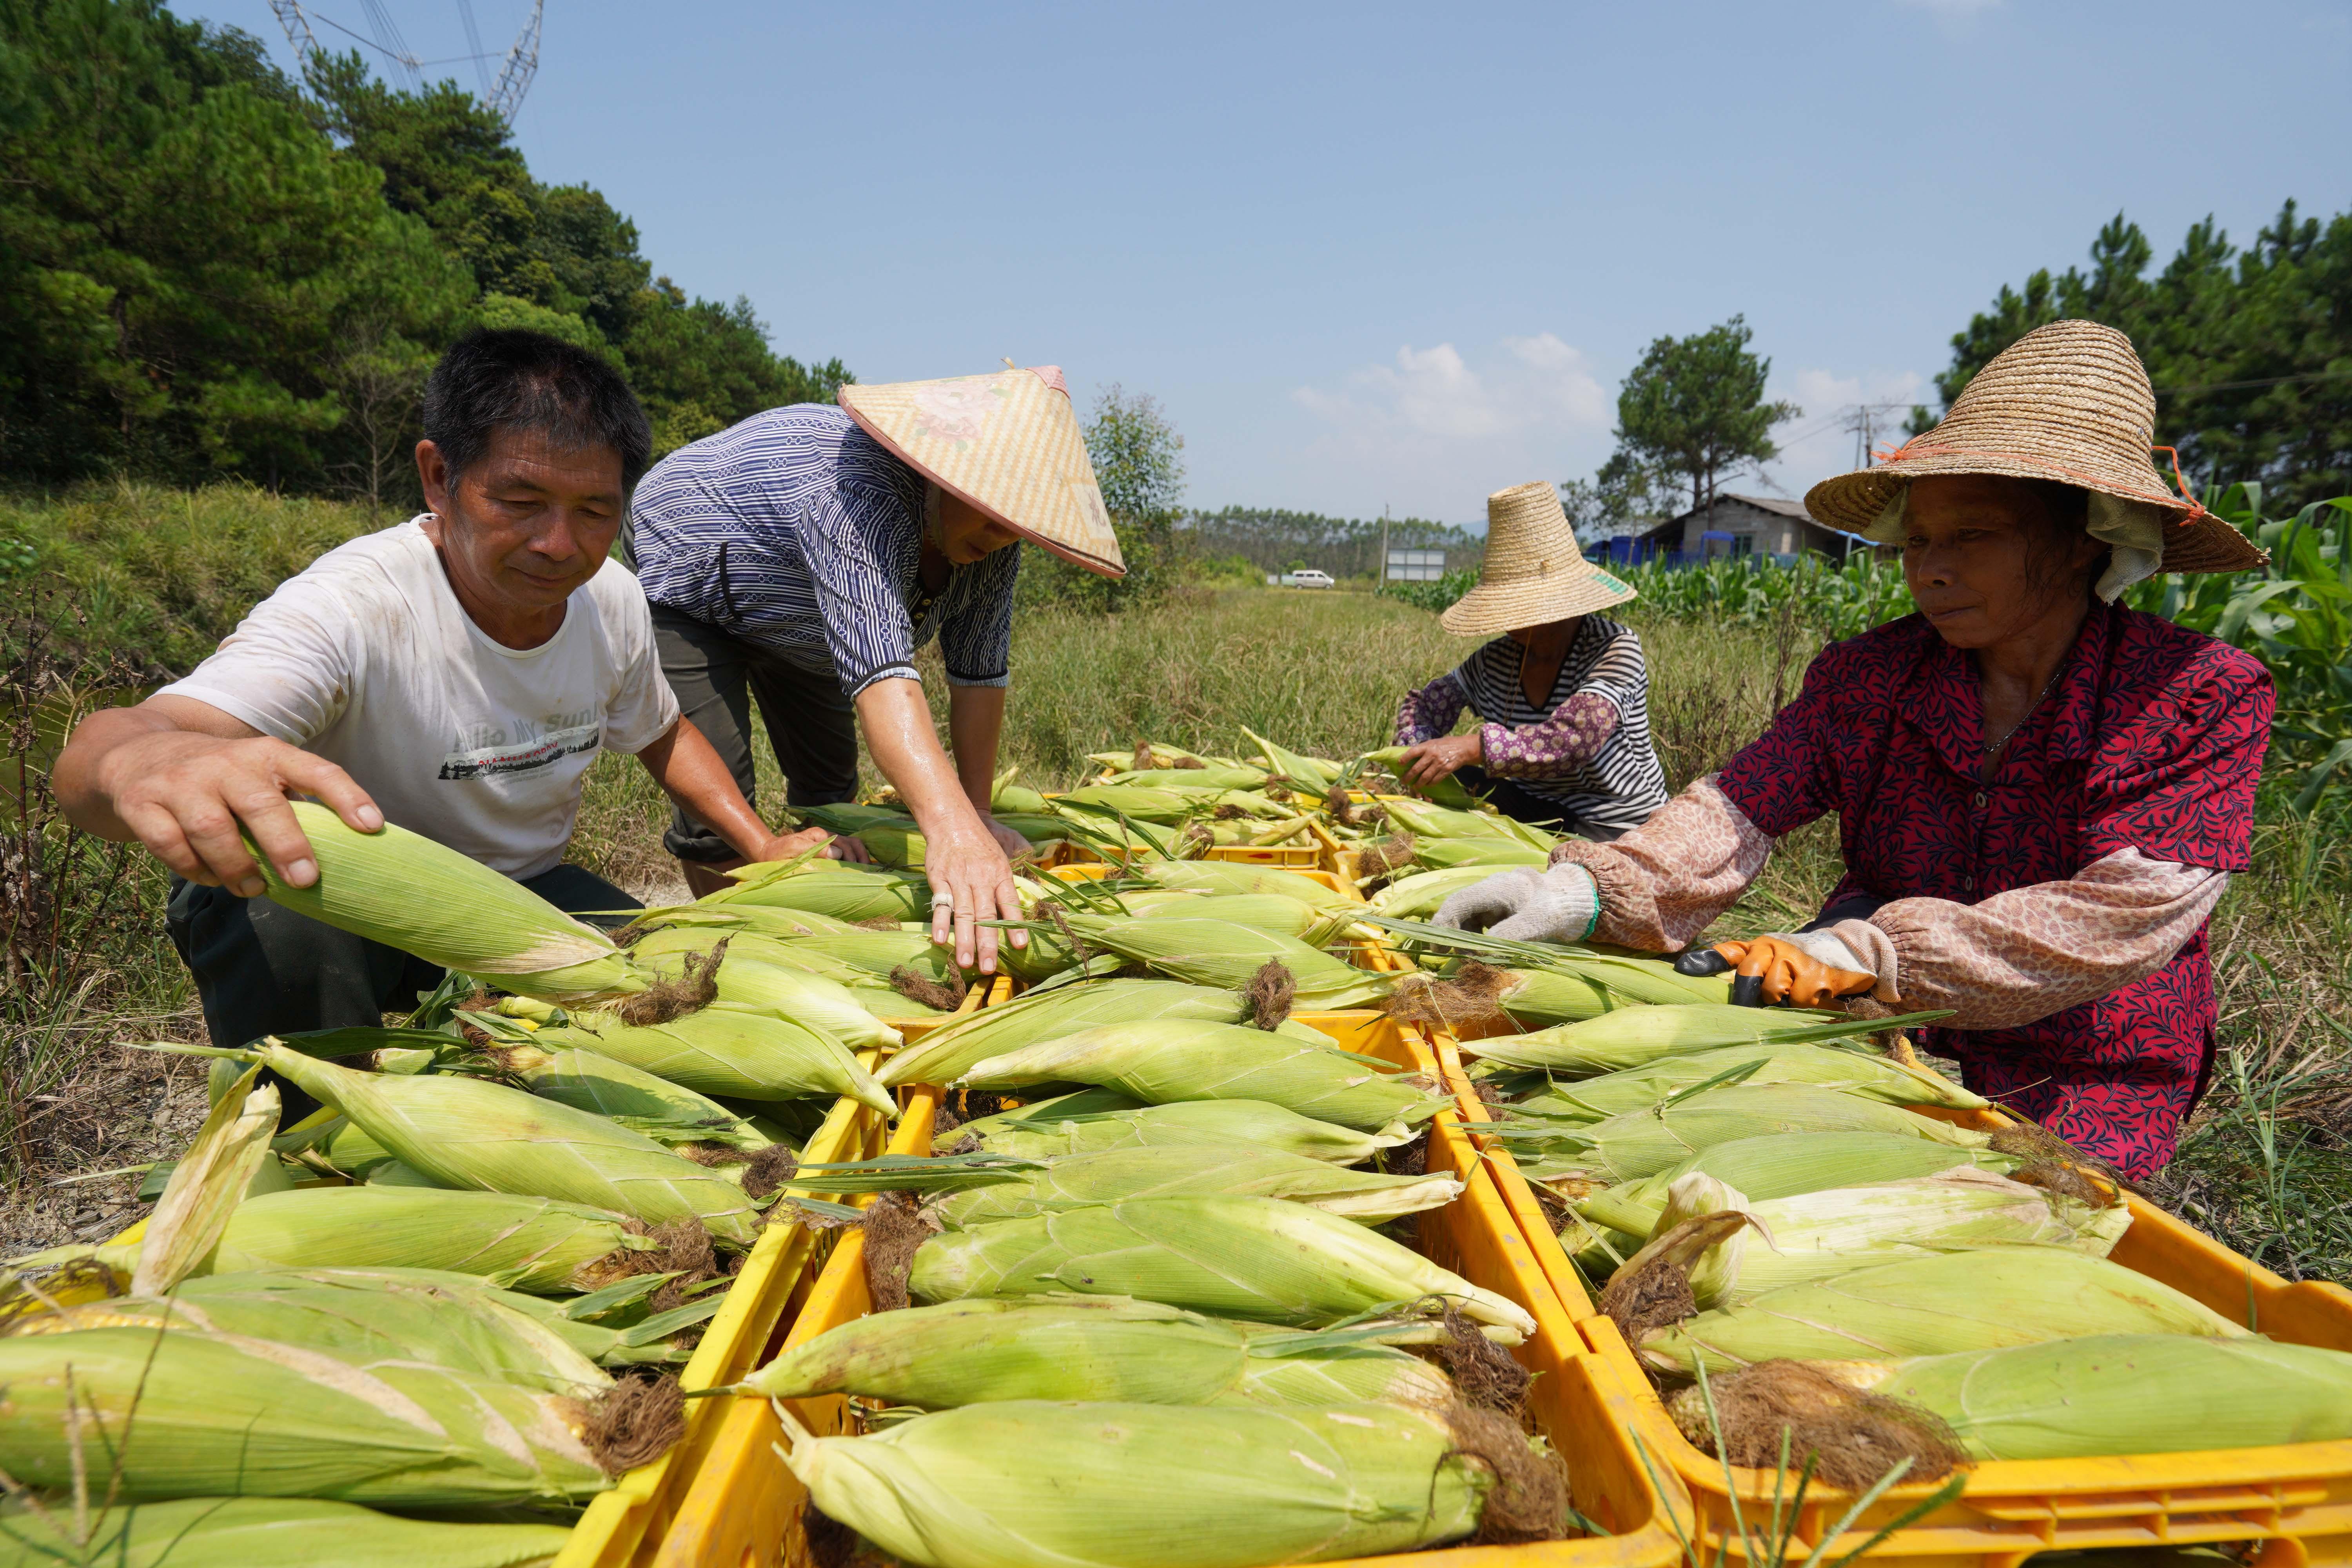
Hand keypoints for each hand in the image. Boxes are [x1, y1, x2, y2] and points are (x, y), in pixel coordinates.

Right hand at [96, 731, 381, 896]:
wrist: (134, 753)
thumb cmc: (219, 776)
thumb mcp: (257, 773)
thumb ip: (291, 803)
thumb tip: (339, 855)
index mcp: (266, 754)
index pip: (316, 770)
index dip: (347, 796)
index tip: (372, 826)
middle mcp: (226, 762)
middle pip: (261, 805)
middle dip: (286, 846)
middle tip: (305, 880)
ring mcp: (181, 781)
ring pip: (213, 830)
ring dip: (238, 867)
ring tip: (255, 889)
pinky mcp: (142, 803)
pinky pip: (171, 844)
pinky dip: (194, 869)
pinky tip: (211, 878)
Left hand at [751, 826, 866, 863]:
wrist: (768, 853)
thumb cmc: (779, 852)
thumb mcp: (794, 849)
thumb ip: (816, 850)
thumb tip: (838, 854)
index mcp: (822, 835)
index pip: (846, 843)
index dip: (853, 857)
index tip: (856, 871)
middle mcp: (827, 838)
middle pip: (853, 843)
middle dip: (862, 856)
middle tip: (867, 873)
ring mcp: (828, 845)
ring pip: (852, 847)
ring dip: (861, 858)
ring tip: (866, 873)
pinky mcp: (827, 853)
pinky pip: (846, 854)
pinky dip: (855, 860)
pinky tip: (858, 871)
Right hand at [922, 814, 1026, 973]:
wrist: (953, 822)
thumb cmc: (981, 846)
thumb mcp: (1002, 860)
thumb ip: (1007, 888)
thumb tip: (1020, 915)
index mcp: (1000, 875)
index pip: (1009, 903)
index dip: (1015, 925)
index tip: (1020, 946)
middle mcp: (981, 879)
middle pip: (985, 915)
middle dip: (987, 943)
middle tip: (988, 967)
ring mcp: (959, 880)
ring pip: (963, 914)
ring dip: (964, 940)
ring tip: (965, 963)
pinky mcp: (939, 879)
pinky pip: (941, 903)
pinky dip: (939, 922)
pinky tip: (940, 939)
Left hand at [1399, 732, 1481, 790]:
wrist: (1463, 748)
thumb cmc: (1446, 744)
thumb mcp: (1433, 742)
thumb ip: (1423, 749)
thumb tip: (1410, 756)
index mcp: (1427, 746)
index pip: (1412, 752)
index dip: (1404, 758)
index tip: (1399, 764)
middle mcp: (1432, 755)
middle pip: (1417, 768)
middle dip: (1408, 776)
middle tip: (1403, 781)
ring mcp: (1439, 763)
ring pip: (1425, 777)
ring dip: (1418, 783)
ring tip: (1414, 786)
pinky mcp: (1446, 770)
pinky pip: (1435, 780)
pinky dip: (1430, 784)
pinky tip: (1427, 785)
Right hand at [1434, 863, 1597, 942]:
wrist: (1570, 900)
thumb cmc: (1555, 909)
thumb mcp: (1537, 923)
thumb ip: (1510, 935)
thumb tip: (1481, 953)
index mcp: (1497, 888)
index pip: (1459, 902)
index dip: (1443, 923)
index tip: (1438, 947)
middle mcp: (1489, 889)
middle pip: (1457, 908)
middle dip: (1447, 932)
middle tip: (1444, 957)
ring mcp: (1491, 898)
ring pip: (1465, 916)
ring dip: (1461, 936)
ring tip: (1467, 958)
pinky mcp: (1495, 908)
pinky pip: (1475, 921)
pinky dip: (1472, 937)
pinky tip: (1480, 951)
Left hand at [1674, 931, 1876, 1007]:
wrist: (1843, 952)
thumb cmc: (1794, 964)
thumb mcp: (1765, 961)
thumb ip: (1735, 967)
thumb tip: (1691, 974)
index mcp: (1755, 947)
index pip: (1726, 953)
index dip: (1704, 961)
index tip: (1682, 969)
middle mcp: (1772, 948)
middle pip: (1748, 978)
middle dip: (1748, 996)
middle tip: (1758, 1004)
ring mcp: (1796, 959)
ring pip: (1774, 992)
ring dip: (1783, 1002)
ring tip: (1794, 997)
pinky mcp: (1820, 975)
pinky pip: (1802, 1000)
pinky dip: (1808, 1006)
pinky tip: (1816, 998)